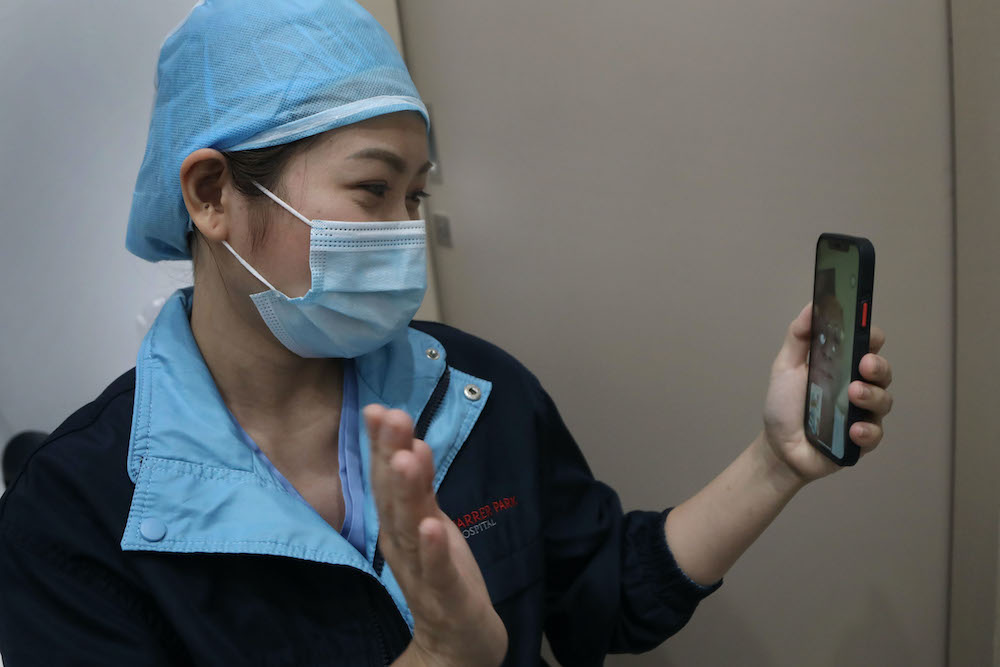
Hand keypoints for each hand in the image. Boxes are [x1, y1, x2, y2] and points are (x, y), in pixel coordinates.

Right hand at [363, 405, 507, 666]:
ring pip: (412, 529)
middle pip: (394, 497)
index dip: (381, 444)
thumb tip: (404, 437)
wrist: (455, 642)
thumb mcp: (426, 520)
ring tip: (406, 459)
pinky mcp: (447, 596)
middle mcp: (402, 544)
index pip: (386, 479)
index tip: (378, 408)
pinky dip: (434, 549)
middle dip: (391, 455)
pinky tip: (432, 525)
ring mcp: (422, 571)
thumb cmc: (438, 571)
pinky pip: (438, 571)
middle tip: (391, 417)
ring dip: (407, 494)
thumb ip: (415, 482)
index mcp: (397, 525)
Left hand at [761, 302, 893, 482]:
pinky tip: (853, 430)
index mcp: (842, 365)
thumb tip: (812, 304)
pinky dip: (867, 431)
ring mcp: (864, 413)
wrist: (778, 448)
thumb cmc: (785, 406)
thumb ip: (798, 337)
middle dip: (878, 364)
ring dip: (872, 396)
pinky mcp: (863, 440)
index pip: (868, 344)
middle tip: (864, 364)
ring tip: (853, 395)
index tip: (866, 332)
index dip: (871, 336)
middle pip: (883, 370)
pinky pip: (875, 434)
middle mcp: (858, 386)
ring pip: (885, 400)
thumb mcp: (786, 367)